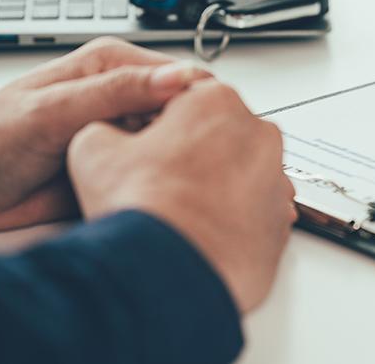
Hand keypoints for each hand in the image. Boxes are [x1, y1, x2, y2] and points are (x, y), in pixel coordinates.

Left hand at [0, 37, 211, 229]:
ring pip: (171, 150)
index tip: (207, 131)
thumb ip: (117, 92)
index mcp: (115, 67)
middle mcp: (123, 99)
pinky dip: (155, 189)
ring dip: (175, 167)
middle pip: (184, 116)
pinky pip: (149, 179)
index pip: (182, 78)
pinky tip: (153, 196)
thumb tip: (176, 78)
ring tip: (169, 183)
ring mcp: (121, 135)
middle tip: (190, 164)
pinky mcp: (115, 170)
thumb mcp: (56, 108)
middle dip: (192, 139)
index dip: (200, 104)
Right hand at [67, 79, 295, 313]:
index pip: (185, 101)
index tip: (142, 149)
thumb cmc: (144, 209)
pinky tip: (201, 232)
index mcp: (216, 100)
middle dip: (193, 155)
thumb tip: (109, 133)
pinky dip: (232, 220)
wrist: (172, 274)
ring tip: (179, 211)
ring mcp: (276, 178)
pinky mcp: (281, 220)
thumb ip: (106, 127)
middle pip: (218, 135)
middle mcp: (258, 133)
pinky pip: (253, 213)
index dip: (157, 127)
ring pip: (240, 174)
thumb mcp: (93, 149)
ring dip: (215, 187)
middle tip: (158, 183)